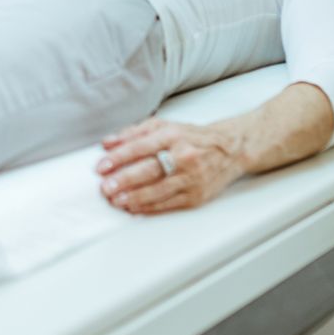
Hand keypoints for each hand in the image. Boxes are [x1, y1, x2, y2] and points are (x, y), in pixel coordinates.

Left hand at [95, 117, 246, 214]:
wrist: (231, 150)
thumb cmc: (193, 138)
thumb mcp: (165, 126)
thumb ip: (134, 133)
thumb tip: (107, 143)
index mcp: (173, 135)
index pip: (141, 146)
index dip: (119, 157)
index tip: (102, 166)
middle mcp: (183, 156)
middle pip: (150, 169)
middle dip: (125, 180)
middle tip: (106, 187)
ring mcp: (191, 178)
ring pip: (159, 190)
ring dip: (135, 197)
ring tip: (117, 201)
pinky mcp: (197, 196)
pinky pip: (169, 204)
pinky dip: (150, 208)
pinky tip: (135, 208)